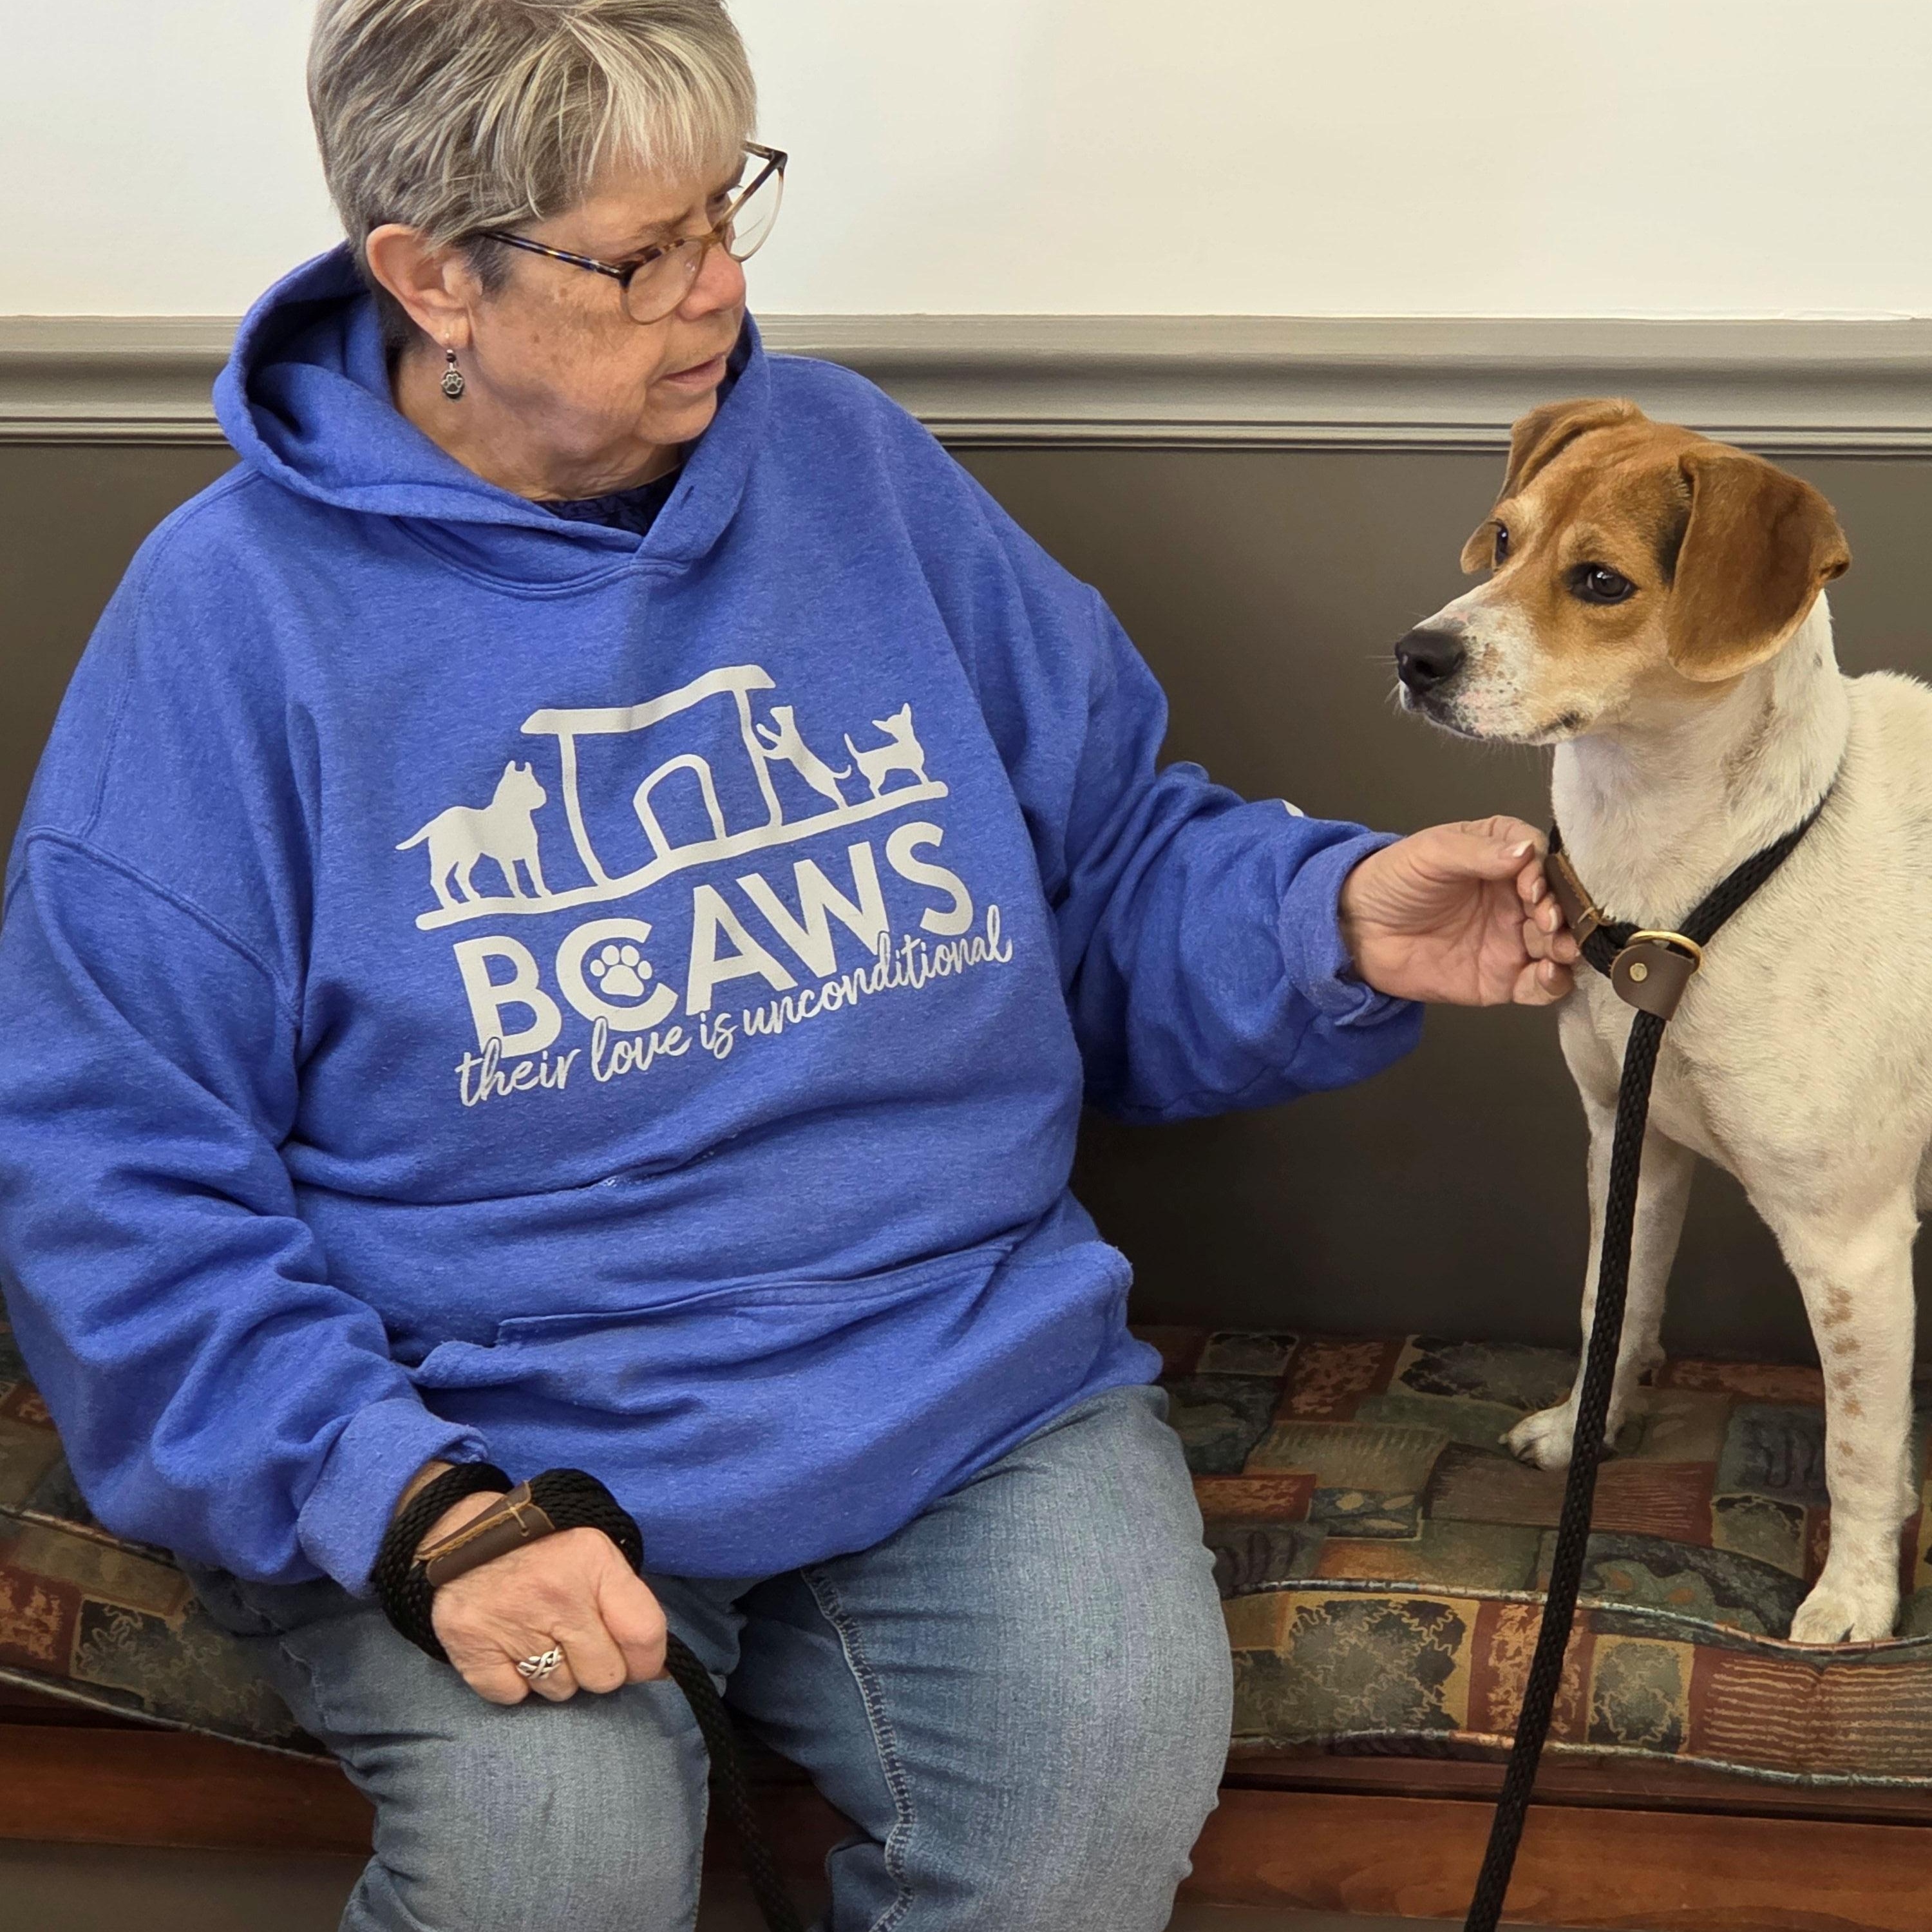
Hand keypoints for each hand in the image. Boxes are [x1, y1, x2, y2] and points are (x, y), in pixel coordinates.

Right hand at [397, 1470, 669, 1703]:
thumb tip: (661, 1670)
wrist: (462, 1537)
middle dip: (598, 1666)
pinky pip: (514, 1697)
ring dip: (555, 1674)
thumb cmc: (544, 1548)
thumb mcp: (596, 1555)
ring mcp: (512, 1624)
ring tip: (539, 1636)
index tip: (638, 1662)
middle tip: (578, 1641)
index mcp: (593, 1563)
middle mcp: (556, 1595)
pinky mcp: (472, 1649)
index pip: (645, 1634)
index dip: (648, 1661)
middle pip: (605, 1676)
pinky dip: (514, 1682)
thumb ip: (629, 1605)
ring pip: (560, 1691)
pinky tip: (509, 1649)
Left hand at [1337, 815, 1577, 1005]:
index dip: (1547, 875)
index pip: (1544, 861)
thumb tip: (1527, 852)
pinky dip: (1553, 983)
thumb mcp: (1431, 854)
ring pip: (1559, 945)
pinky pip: (1540, 986)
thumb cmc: (1392, 881)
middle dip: (1564, 914)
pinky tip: (1547, 974)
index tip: (1532, 889)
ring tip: (1557, 950)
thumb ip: (1478, 853)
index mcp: (1503, 857)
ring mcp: (1513, 940)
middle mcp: (1516, 898)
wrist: (1355, 931)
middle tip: (1549, 923)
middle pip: (1560, 906)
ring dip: (1566, 947)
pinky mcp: (1502, 979)